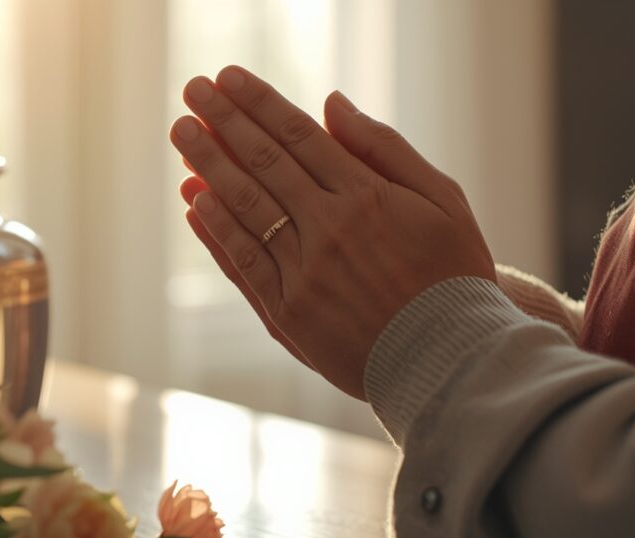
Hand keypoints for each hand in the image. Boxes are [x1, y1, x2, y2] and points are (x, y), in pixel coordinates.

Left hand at [169, 66, 494, 399]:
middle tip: (192, 91)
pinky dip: (216, 231)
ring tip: (181, 133)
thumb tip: (332, 103)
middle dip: (223, 122)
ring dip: (208, 166)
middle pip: (264, 163)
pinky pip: (242, 263)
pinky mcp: (287, 314)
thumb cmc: (453, 276)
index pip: (299, 135)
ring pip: (245, 208)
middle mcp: (328, 229)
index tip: (228, 78)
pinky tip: (194, 201)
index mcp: (367, 196)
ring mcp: (303, 273)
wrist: (452, 363)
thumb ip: (384, 149)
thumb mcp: (442, 200)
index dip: (259, 103)